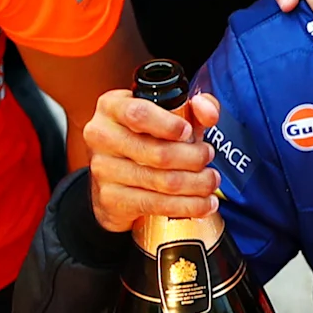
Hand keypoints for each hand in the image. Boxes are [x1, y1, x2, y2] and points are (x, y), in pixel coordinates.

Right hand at [87, 88, 223, 232]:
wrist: (116, 178)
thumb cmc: (145, 139)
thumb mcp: (169, 116)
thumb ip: (195, 108)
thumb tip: (208, 111)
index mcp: (112, 107)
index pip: (138, 113)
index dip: (169, 125)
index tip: (188, 132)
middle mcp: (102, 136)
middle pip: (158, 152)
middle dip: (194, 157)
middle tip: (208, 156)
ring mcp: (103, 169)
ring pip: (162, 181)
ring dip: (197, 184)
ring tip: (211, 181)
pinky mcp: (110, 198)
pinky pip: (156, 204)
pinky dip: (188, 206)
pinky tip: (204, 203)